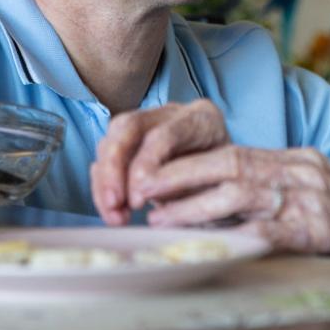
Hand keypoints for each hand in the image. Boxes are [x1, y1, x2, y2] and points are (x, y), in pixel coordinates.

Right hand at [90, 99, 227, 225]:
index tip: (138, 201)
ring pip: (111, 140)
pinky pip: (104, 159)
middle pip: (129, 127)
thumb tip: (146, 193)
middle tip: (115, 204)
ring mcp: (148, 124)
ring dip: (105, 182)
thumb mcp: (215, 191)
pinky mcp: (130, 142)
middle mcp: (172, 114)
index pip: (165, 133)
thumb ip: (186, 189)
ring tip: (114, 216)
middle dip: (114, 168)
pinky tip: (112, 211)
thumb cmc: (224, 189)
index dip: (146, 165)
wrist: (226, 186)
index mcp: (202, 119)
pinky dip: (103, 187)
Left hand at [135, 144, 329, 272]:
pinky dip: (234, 235)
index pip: (233, 152)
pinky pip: (269, 230)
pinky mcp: (319, 229)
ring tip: (159, 217)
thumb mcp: (310, 197)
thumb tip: (212, 206)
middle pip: (230, 163)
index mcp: (296, 159)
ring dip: (194, 205)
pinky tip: (209, 244)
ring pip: (241, 192)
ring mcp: (312, 197)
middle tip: (141, 186)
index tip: (150, 172)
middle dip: (180, 174)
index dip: (188, 163)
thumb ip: (269, 195)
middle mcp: (302, 169)